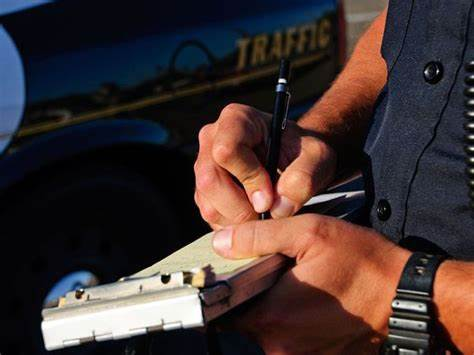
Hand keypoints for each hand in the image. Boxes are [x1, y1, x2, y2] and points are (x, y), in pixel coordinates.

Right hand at [194, 104, 336, 228]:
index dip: (249, 178)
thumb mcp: (317, 158)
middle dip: (241, 207)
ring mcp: (204, 166)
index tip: (271, 196)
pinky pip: (210, 217)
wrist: (295, 162)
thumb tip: (278, 208)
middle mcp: (212, 139)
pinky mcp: (203, 191)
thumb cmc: (304, 153)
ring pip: (208, 204)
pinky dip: (234, 227)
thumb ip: (304, 178)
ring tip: (265, 215)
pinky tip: (255, 218)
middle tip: (268, 214)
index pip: (227, 150)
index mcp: (236, 119)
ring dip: (239, 221)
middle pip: (210, 180)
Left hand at [212, 214, 410, 353]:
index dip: (225, 288)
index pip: (224, 309)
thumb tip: (221, 242)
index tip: (234, 274)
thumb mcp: (309, 234)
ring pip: (270, 328)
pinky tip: (314, 298)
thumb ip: (258, 237)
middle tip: (276, 270)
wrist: (407, 298)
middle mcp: (281, 345)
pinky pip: (292, 338)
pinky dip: (295, 319)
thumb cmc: (364, 264)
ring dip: (277, 307)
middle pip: (247, 319)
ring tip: (300, 283)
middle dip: (255, 294)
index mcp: (273, 317)